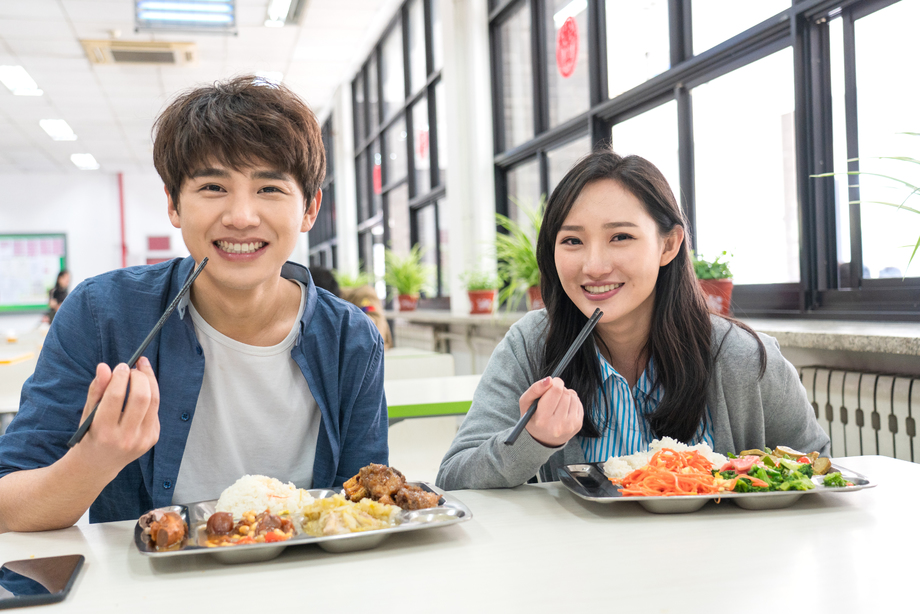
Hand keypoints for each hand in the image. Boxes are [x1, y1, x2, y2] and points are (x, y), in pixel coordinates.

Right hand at [73, 357, 160, 475]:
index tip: (121, 366)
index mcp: (104, 431)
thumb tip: (104, 367)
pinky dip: (150, 396)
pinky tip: (142, 391)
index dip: (120, 376)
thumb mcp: (87, 414)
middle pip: (141, 397)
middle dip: (139, 377)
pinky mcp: (153, 439)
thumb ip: (96, 390)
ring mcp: (142, 440)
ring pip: (154, 402)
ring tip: (141, 371)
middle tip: (133, 368)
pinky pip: (155, 410)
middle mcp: (125, 438)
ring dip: (149, 381)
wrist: (98, 464)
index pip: (116, 397)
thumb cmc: (90, 434)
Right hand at [519, 377, 582, 446]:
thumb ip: (535, 389)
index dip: (555, 382)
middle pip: (565, 393)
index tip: (551, 383)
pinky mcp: (578, 425)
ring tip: (557, 402)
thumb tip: (550, 379)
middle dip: (559, 389)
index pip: (556, 391)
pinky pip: (578, 403)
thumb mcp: (526, 403)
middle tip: (552, 395)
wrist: (543, 439)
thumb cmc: (533, 417)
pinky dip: (572, 401)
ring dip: (566, 395)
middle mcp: (558, 425)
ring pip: (573, 397)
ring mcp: (570, 426)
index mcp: (542, 419)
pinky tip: (564, 408)